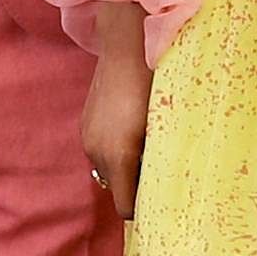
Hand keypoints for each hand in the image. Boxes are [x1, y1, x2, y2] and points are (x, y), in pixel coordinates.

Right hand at [82, 14, 150, 221]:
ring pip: (107, 171)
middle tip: (163, 176)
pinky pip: (100, 152)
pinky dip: (116, 153)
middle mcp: (97, 151)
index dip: (142, 210)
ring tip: (148, 152)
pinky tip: (133, 133)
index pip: (124, 206)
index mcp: (119, 155)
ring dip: (125, 169)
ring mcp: (88, 137)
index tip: (161, 207)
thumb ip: (163, 159)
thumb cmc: (157, 83)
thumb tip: (171, 184)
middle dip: (135, 188)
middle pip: (116, 190)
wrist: (128, 44)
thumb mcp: (166, 125)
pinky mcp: (85, 125)